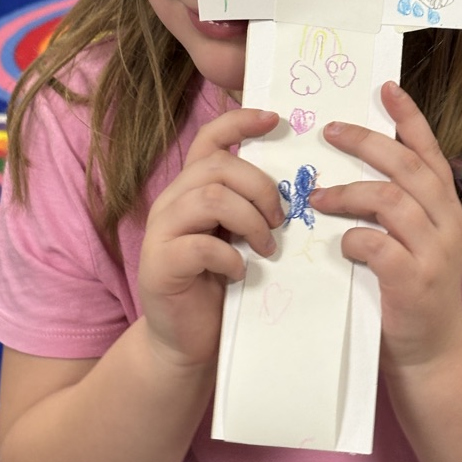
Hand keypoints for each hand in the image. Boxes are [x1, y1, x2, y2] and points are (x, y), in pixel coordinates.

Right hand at [138, 108, 282, 368]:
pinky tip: (241, 272)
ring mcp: (162, 231)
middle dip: (261, 188)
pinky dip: (231, 257)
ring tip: (266, 248)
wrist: (188, 340)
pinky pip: (201, 245)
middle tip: (281, 220)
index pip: (211, 137)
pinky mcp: (160, 264)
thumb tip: (302, 182)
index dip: (240, 122)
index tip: (275, 120)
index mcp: (194, 187)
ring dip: (251, 221)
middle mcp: (173, 201)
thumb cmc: (221, 282)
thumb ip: (254, 205)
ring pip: (211, 197)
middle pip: (219, 166)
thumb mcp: (241, 235)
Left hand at [309, 82, 461, 371]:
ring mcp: (435, 251)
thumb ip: (392, 205)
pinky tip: (341, 246)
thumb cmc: (410, 288)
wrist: (432, 351)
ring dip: (348, 193)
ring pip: (391, 200)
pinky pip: (378, 244)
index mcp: (445, 205)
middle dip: (367, 142)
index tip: (386, 88)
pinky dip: (353, 239)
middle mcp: (447, 221)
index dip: (409, 117)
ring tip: (318, 198)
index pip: (429, 150)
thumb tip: (345, 165)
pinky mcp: (415, 281)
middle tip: (330, 130)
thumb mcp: (412, 239)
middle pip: (408, 166)